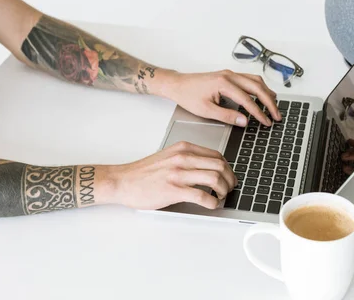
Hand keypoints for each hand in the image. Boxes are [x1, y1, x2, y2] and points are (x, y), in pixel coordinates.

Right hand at [105, 141, 236, 209]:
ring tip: (222, 197)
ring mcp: (178, 174)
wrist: (123, 181)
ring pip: (214, 178)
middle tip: (230, 188)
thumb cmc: (144, 172)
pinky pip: (202, 195)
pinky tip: (212, 204)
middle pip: (220, 165)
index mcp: (183, 148)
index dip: (227, 168)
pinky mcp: (174, 190)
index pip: (216, 155)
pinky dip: (213, 202)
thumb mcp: (169, 157)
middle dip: (230, 179)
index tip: (228, 176)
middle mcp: (183, 158)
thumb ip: (188, 159)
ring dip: (224, 190)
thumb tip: (209, 169)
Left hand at [160, 69, 281, 126]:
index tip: (267, 122)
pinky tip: (263, 95)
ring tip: (274, 106)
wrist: (178, 84)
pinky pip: (250, 79)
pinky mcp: (229, 75)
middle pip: (257, 87)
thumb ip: (227, 116)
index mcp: (224, 83)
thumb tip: (244, 121)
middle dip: (269, 102)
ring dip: (267, 93)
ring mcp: (230, 73)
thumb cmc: (188, 96)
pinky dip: (260, 87)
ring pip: (255, 80)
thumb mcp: (206, 111)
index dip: (259, 113)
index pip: (247, 100)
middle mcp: (229, 75)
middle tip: (277, 115)